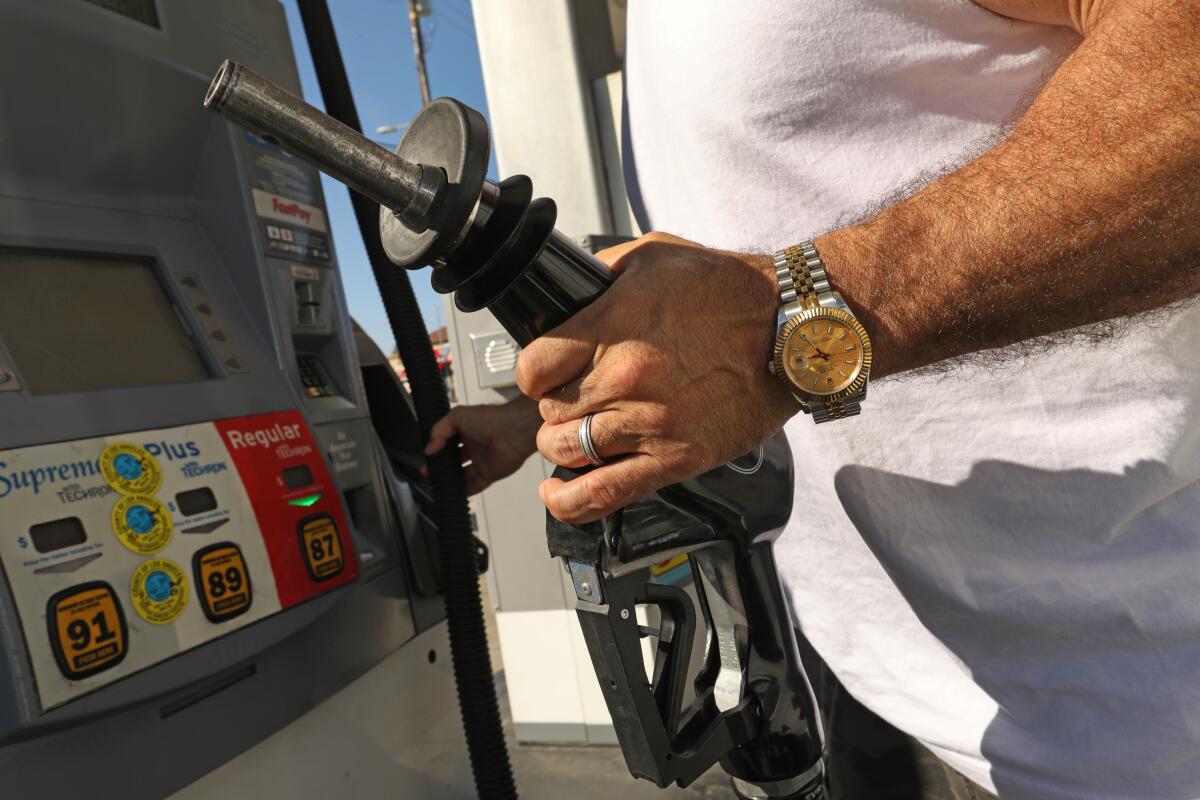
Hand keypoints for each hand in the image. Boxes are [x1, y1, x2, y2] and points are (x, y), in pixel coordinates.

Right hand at [424, 395, 541, 494]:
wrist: (513, 431)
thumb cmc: (490, 419)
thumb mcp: (457, 416)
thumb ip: (439, 430)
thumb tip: (429, 448)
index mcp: (466, 431)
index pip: (447, 442)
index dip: (436, 449)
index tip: (426, 457)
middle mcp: (473, 446)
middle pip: (453, 460)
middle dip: (441, 467)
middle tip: (428, 473)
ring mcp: (481, 461)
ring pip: (462, 474)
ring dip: (451, 480)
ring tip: (437, 485)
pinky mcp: (489, 474)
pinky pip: (475, 485)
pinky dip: (465, 491)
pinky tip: (453, 494)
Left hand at [516, 232, 799, 523]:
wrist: (790, 332)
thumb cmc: (732, 293)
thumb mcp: (656, 256)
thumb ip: (603, 274)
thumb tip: (569, 288)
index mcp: (614, 327)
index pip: (532, 368)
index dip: (532, 371)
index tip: (544, 372)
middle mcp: (626, 378)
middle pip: (548, 410)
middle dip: (553, 404)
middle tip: (572, 397)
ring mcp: (649, 423)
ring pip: (565, 451)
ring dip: (562, 445)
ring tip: (577, 433)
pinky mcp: (674, 459)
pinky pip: (603, 494)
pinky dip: (569, 501)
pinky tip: (557, 495)